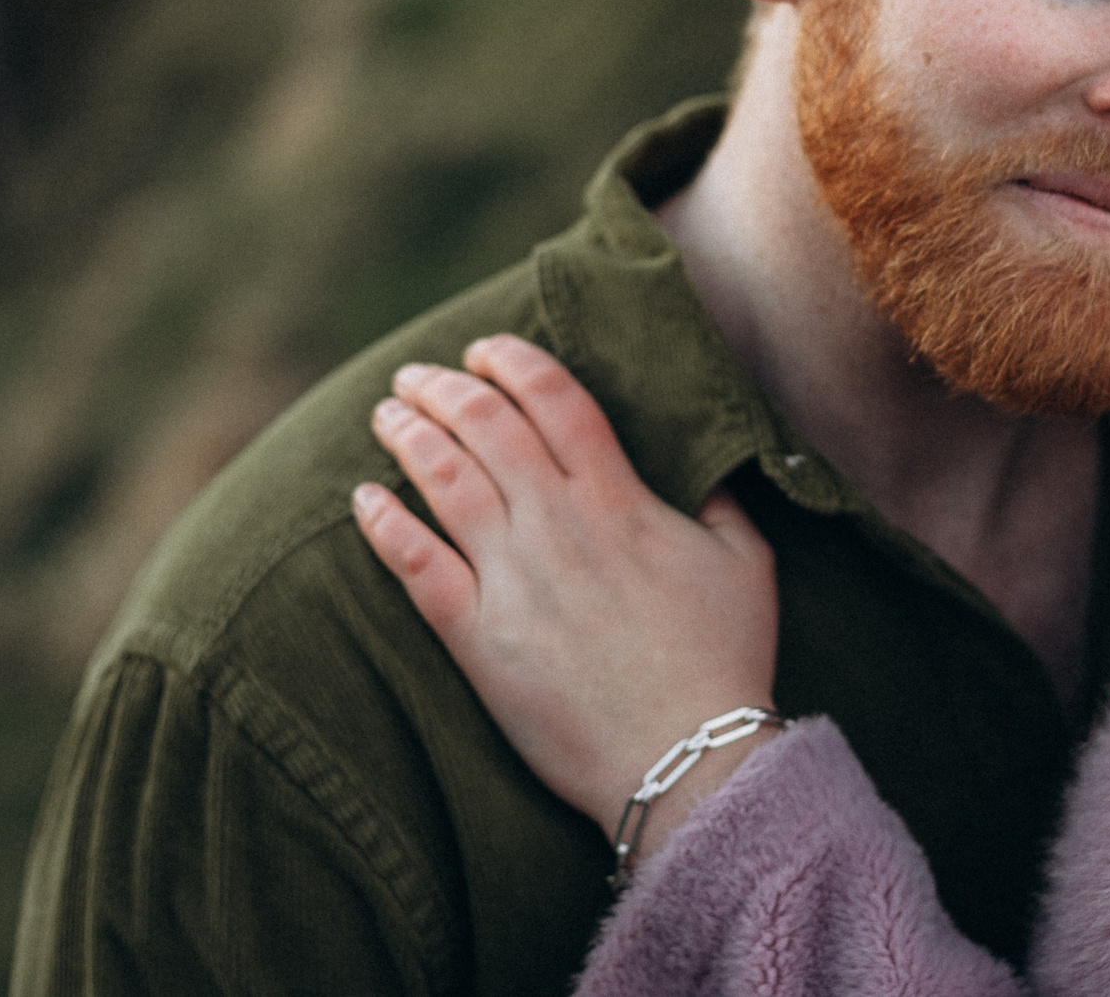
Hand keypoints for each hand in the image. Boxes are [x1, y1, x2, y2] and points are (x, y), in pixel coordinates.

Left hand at [351, 334, 779, 844]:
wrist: (689, 759)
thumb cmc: (725, 662)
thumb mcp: (747, 563)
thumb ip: (721, 502)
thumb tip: (705, 465)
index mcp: (621, 500)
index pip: (555, 399)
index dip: (513, 362)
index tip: (485, 349)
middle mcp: (559, 525)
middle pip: (487, 426)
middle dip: (444, 388)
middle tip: (417, 376)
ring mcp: (514, 580)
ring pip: (445, 481)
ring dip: (409, 437)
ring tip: (386, 414)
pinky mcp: (479, 638)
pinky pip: (416, 567)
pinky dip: (383, 526)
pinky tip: (362, 499)